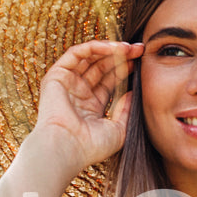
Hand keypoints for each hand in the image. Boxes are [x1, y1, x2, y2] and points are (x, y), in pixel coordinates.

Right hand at [33, 39, 142, 171]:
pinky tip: (112, 48)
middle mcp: (77, 93)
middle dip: (120, 57)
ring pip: (89, 58)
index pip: (109, 81)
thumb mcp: (119, 130)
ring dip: (110, 50)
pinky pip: (76, 53)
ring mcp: (66, 84)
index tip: (140, 62)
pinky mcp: (56, 76)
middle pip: (101, 67)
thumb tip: (134, 92)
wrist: (67, 149)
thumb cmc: (91, 147)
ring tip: (128, 47)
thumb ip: (126, 110)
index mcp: (90, 107)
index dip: (124, 69)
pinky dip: (94, 47)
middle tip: (139, 50)